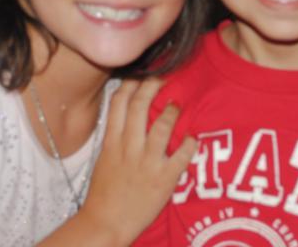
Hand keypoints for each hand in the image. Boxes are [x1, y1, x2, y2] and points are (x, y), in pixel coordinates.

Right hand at [78, 78, 196, 245]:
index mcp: (112, 142)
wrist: (105, 223)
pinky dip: (188, 144)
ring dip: (171, 113)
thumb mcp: (104, 158)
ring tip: (176, 105)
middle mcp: (129, 148)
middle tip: (163, 77)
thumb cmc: (104, 193)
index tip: (141, 73)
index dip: (131, 83)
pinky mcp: (163, 179)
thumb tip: (126, 114)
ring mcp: (146, 163)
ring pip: (161, 128)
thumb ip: (116, 136)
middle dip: (152, 86)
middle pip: (139, 106)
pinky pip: (180, 156)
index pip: (119, 103)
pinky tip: (192, 138)